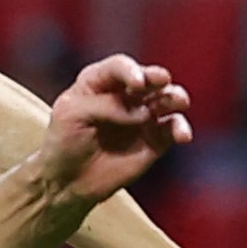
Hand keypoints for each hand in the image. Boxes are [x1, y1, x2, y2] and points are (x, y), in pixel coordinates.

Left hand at [38, 57, 193, 208]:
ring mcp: (143, 115)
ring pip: (166, 99)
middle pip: (148, 78)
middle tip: (161, 81)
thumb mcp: (71, 114)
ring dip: (175, 97)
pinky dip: (181, 128)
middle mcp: (126, 94)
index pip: (120, 66)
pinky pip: (173, 128)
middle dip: (157, 77)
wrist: (68, 181)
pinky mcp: (155, 138)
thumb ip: (105, 106)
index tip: (137, 84)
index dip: (131, 71)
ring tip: (179, 101)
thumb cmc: (64, 141)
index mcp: (101, 81)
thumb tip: (142, 113)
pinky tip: (182, 135)